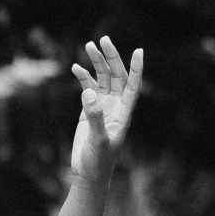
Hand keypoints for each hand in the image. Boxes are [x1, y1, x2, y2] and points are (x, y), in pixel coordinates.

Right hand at [68, 36, 142, 183]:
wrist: (88, 174)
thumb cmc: (99, 162)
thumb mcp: (98, 140)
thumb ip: (94, 117)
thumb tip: (89, 92)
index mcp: (124, 113)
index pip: (133, 86)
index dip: (136, 69)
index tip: (138, 50)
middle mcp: (116, 107)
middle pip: (116, 76)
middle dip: (111, 58)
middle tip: (103, 40)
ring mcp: (102, 107)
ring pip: (102, 79)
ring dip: (97, 63)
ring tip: (89, 46)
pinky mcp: (89, 111)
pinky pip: (88, 88)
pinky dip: (83, 76)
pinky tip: (76, 67)